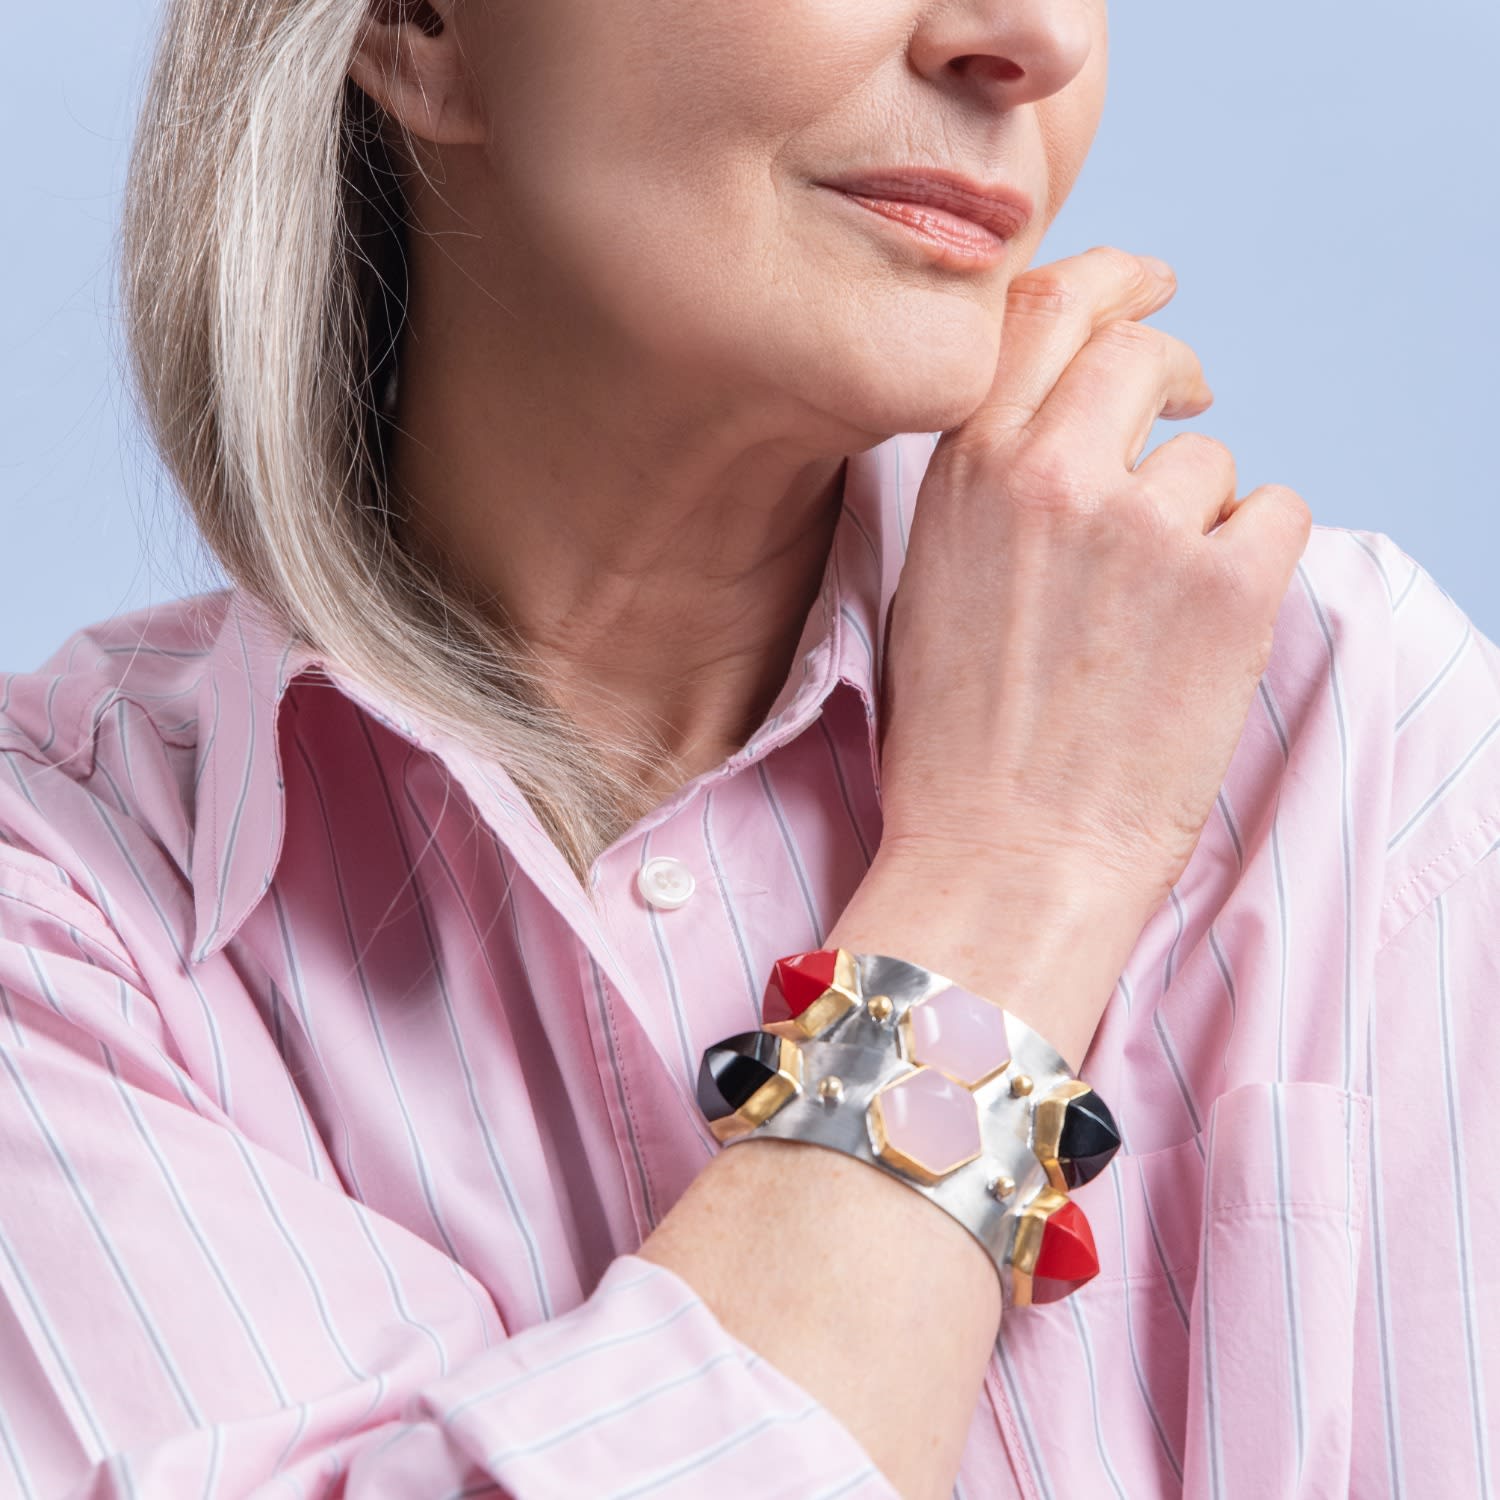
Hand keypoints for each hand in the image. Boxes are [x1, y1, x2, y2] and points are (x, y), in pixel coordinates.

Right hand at [875, 245, 1310, 931]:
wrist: (1005, 858)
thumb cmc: (960, 744)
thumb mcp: (933, 581)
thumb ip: (988, 482)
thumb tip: (1063, 423)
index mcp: (964, 472)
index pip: (1042, 309)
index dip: (1109, 279)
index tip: (1147, 285)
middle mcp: (1047, 476)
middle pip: (1140, 353)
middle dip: (1173, 373)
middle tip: (1190, 407)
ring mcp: (1141, 525)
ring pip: (1210, 461)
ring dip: (1199, 519)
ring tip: (1150, 619)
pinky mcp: (1226, 586)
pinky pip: (1277, 514)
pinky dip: (1254, 562)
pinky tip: (1203, 632)